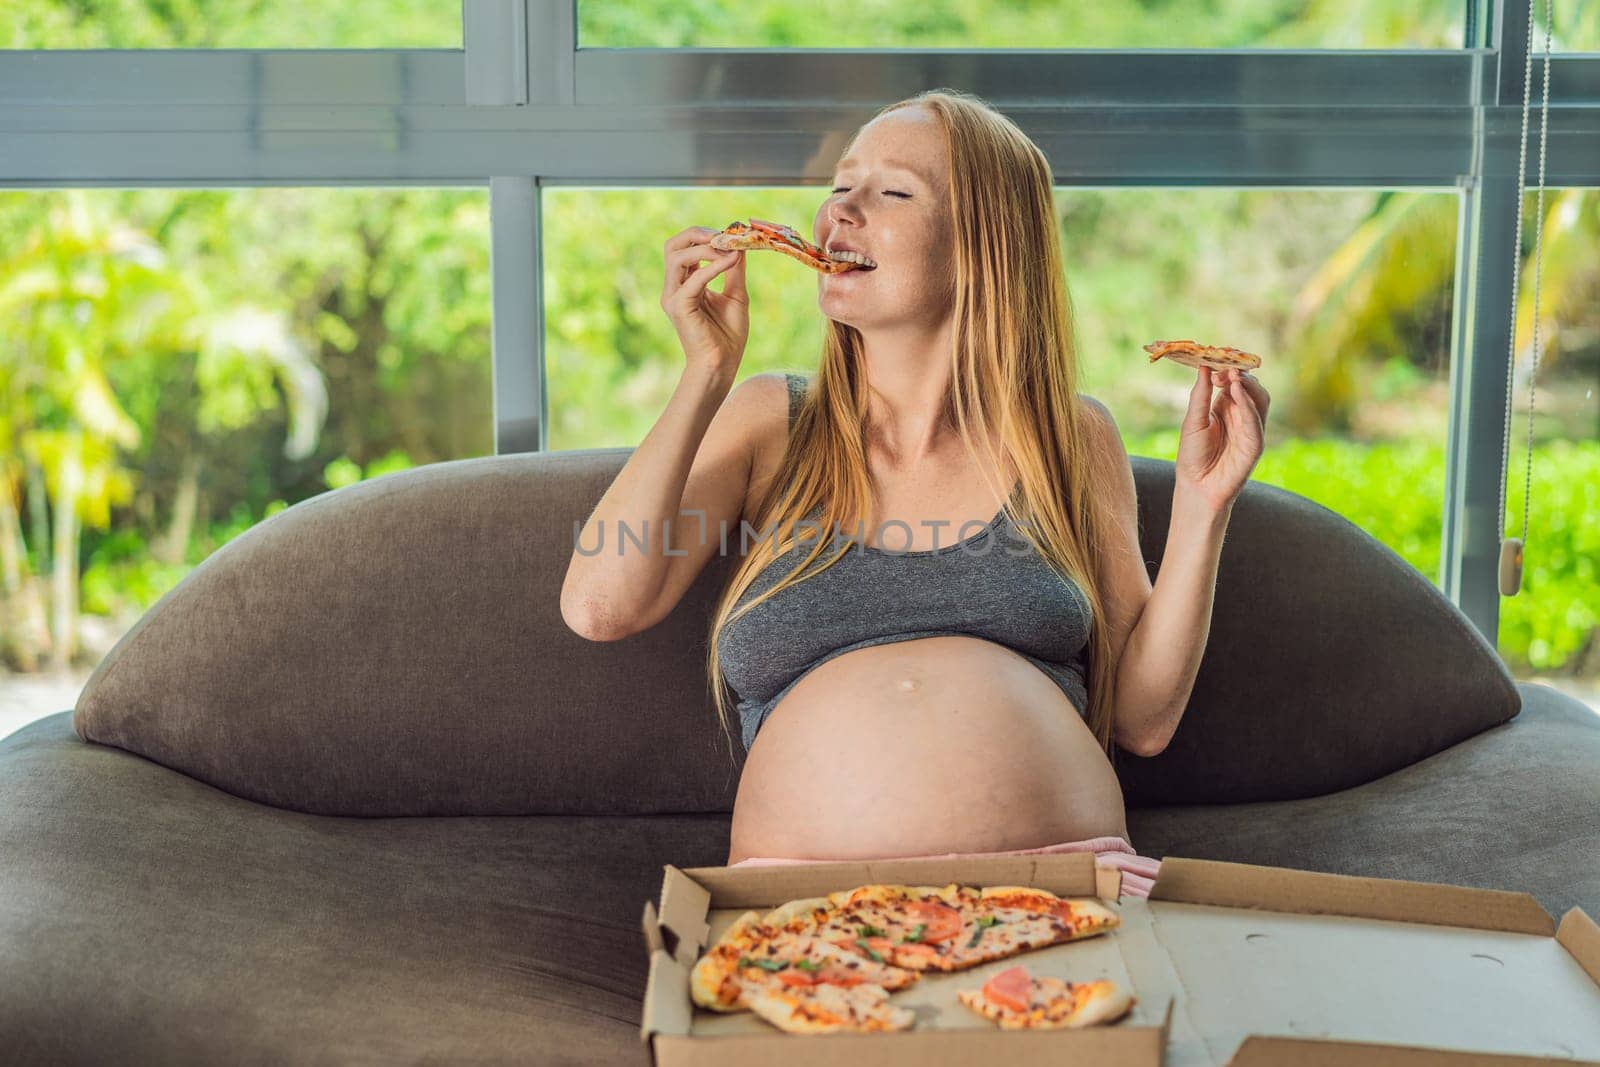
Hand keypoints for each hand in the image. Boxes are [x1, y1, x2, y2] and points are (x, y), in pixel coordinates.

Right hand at [660, 226, 748, 375]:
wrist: (722, 364)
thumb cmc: (728, 335)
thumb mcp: (735, 294)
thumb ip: (734, 269)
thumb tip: (739, 244)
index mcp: (685, 283)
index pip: (685, 247)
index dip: (706, 236)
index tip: (731, 235)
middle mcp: (674, 287)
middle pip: (672, 245)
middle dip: (697, 234)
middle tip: (723, 236)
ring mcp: (673, 296)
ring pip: (676, 256)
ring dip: (705, 248)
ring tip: (728, 250)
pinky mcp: (678, 306)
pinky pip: (694, 278)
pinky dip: (713, 266)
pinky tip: (731, 262)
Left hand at [1174, 366, 1269, 513]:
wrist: (1196, 487)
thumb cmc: (1193, 456)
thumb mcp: (1193, 421)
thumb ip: (1201, 395)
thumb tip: (1204, 367)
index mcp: (1226, 407)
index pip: (1234, 381)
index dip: (1228, 368)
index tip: (1216, 357)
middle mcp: (1242, 415)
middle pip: (1251, 387)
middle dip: (1240, 374)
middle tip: (1225, 367)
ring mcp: (1251, 429)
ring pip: (1260, 400)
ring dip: (1247, 385)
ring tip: (1232, 375)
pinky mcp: (1255, 444)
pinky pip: (1255, 420)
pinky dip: (1247, 404)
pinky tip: (1236, 392)